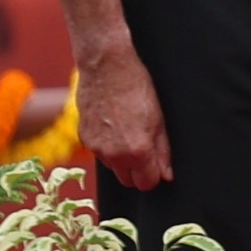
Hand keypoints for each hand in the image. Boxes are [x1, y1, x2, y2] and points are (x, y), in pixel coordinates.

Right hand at [76, 46, 168, 188]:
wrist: (106, 67)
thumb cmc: (138, 88)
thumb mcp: (159, 119)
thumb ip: (163, 151)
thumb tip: (167, 175)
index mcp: (137, 150)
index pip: (147, 183)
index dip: (154, 175)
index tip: (158, 166)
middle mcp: (114, 154)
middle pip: (128, 181)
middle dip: (138, 172)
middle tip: (147, 152)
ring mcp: (96, 147)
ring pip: (113, 168)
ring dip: (122, 160)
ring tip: (130, 133)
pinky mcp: (84, 138)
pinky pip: (100, 153)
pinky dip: (108, 147)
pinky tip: (115, 127)